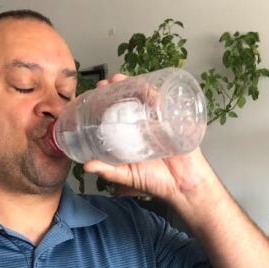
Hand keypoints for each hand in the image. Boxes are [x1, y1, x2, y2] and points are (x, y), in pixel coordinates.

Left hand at [83, 74, 210, 203]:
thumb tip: (86, 166)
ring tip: (119, 79)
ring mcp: (159, 121)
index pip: (115, 113)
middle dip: (116, 88)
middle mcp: (143, 124)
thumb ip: (108, 170)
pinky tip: (145, 87)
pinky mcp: (174, 120)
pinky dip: (155, 94)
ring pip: (144, 97)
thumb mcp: (127, 175)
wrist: (182, 186)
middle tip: (105, 83)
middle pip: (129, 100)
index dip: (104, 102)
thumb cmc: (155, 181)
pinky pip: (165, 103)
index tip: (93, 95)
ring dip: (132, 84)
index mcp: (130, 135)